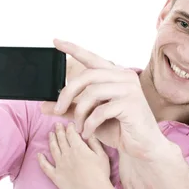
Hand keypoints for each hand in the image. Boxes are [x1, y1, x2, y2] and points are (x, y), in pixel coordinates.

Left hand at [37, 122, 111, 188]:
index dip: (70, 127)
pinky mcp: (56, 176)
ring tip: (50, 134)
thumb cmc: (101, 174)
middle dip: (59, 130)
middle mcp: (66, 154)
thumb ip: (94, 142)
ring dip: (51, 140)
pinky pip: (45, 167)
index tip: (70, 124)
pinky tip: (39, 154)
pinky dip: (41, 160)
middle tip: (57, 125)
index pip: (71, 133)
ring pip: (53, 149)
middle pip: (61, 139)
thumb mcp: (102, 155)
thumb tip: (88, 132)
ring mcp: (60, 165)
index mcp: (78, 148)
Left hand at [42, 39, 165, 159]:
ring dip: (79, 113)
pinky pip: (100, 111)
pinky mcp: (131, 104)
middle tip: (58, 110)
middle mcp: (124, 77)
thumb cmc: (119, 130)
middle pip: (87, 76)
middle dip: (67, 94)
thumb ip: (70, 109)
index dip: (73, 49)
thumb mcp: (90, 117)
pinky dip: (89, 124)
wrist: (143, 147)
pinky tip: (88, 133)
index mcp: (116, 75)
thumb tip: (45, 105)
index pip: (92, 57)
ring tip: (79, 127)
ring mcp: (130, 89)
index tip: (56, 41)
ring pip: (92, 93)